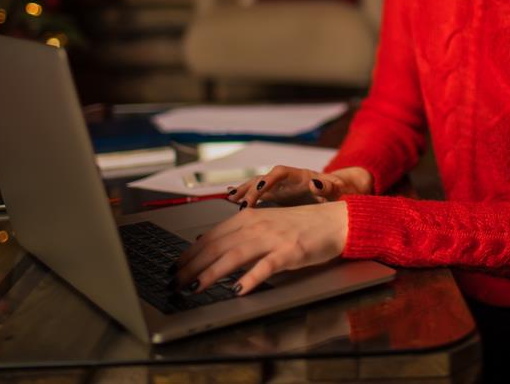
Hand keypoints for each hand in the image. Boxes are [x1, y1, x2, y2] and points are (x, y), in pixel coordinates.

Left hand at [173, 201, 347, 295]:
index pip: (210, 237)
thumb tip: (207, 245)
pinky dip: (249, 279)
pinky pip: (265, 266)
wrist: (335, 221)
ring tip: (195, 288)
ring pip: (234, 255)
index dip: (188, 254)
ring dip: (211, 273)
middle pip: (216, 246)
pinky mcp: (290, 252)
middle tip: (174, 284)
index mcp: (248, 218)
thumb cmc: (300, 226)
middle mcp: (257, 225)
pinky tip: (237, 291)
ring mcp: (273, 238)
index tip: (173, 269)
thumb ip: (239, 234)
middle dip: (191, 267)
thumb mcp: (265, 224)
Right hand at [228, 165, 372, 208]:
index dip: (268, 180)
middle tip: (239, 202)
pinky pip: (259, 196)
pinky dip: (246, 198)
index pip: (280, 173)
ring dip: (244, 192)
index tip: (258, 190)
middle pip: (265, 179)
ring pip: (258, 186)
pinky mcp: (279, 198)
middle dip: (251, 188)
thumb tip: (315, 183)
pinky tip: (232, 202)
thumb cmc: (343, 192)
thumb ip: (328, 187)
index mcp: (302, 175)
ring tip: (229, 199)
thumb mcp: (340, 190)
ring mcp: (283, 189)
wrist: (344, 193)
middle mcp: (288, 180)